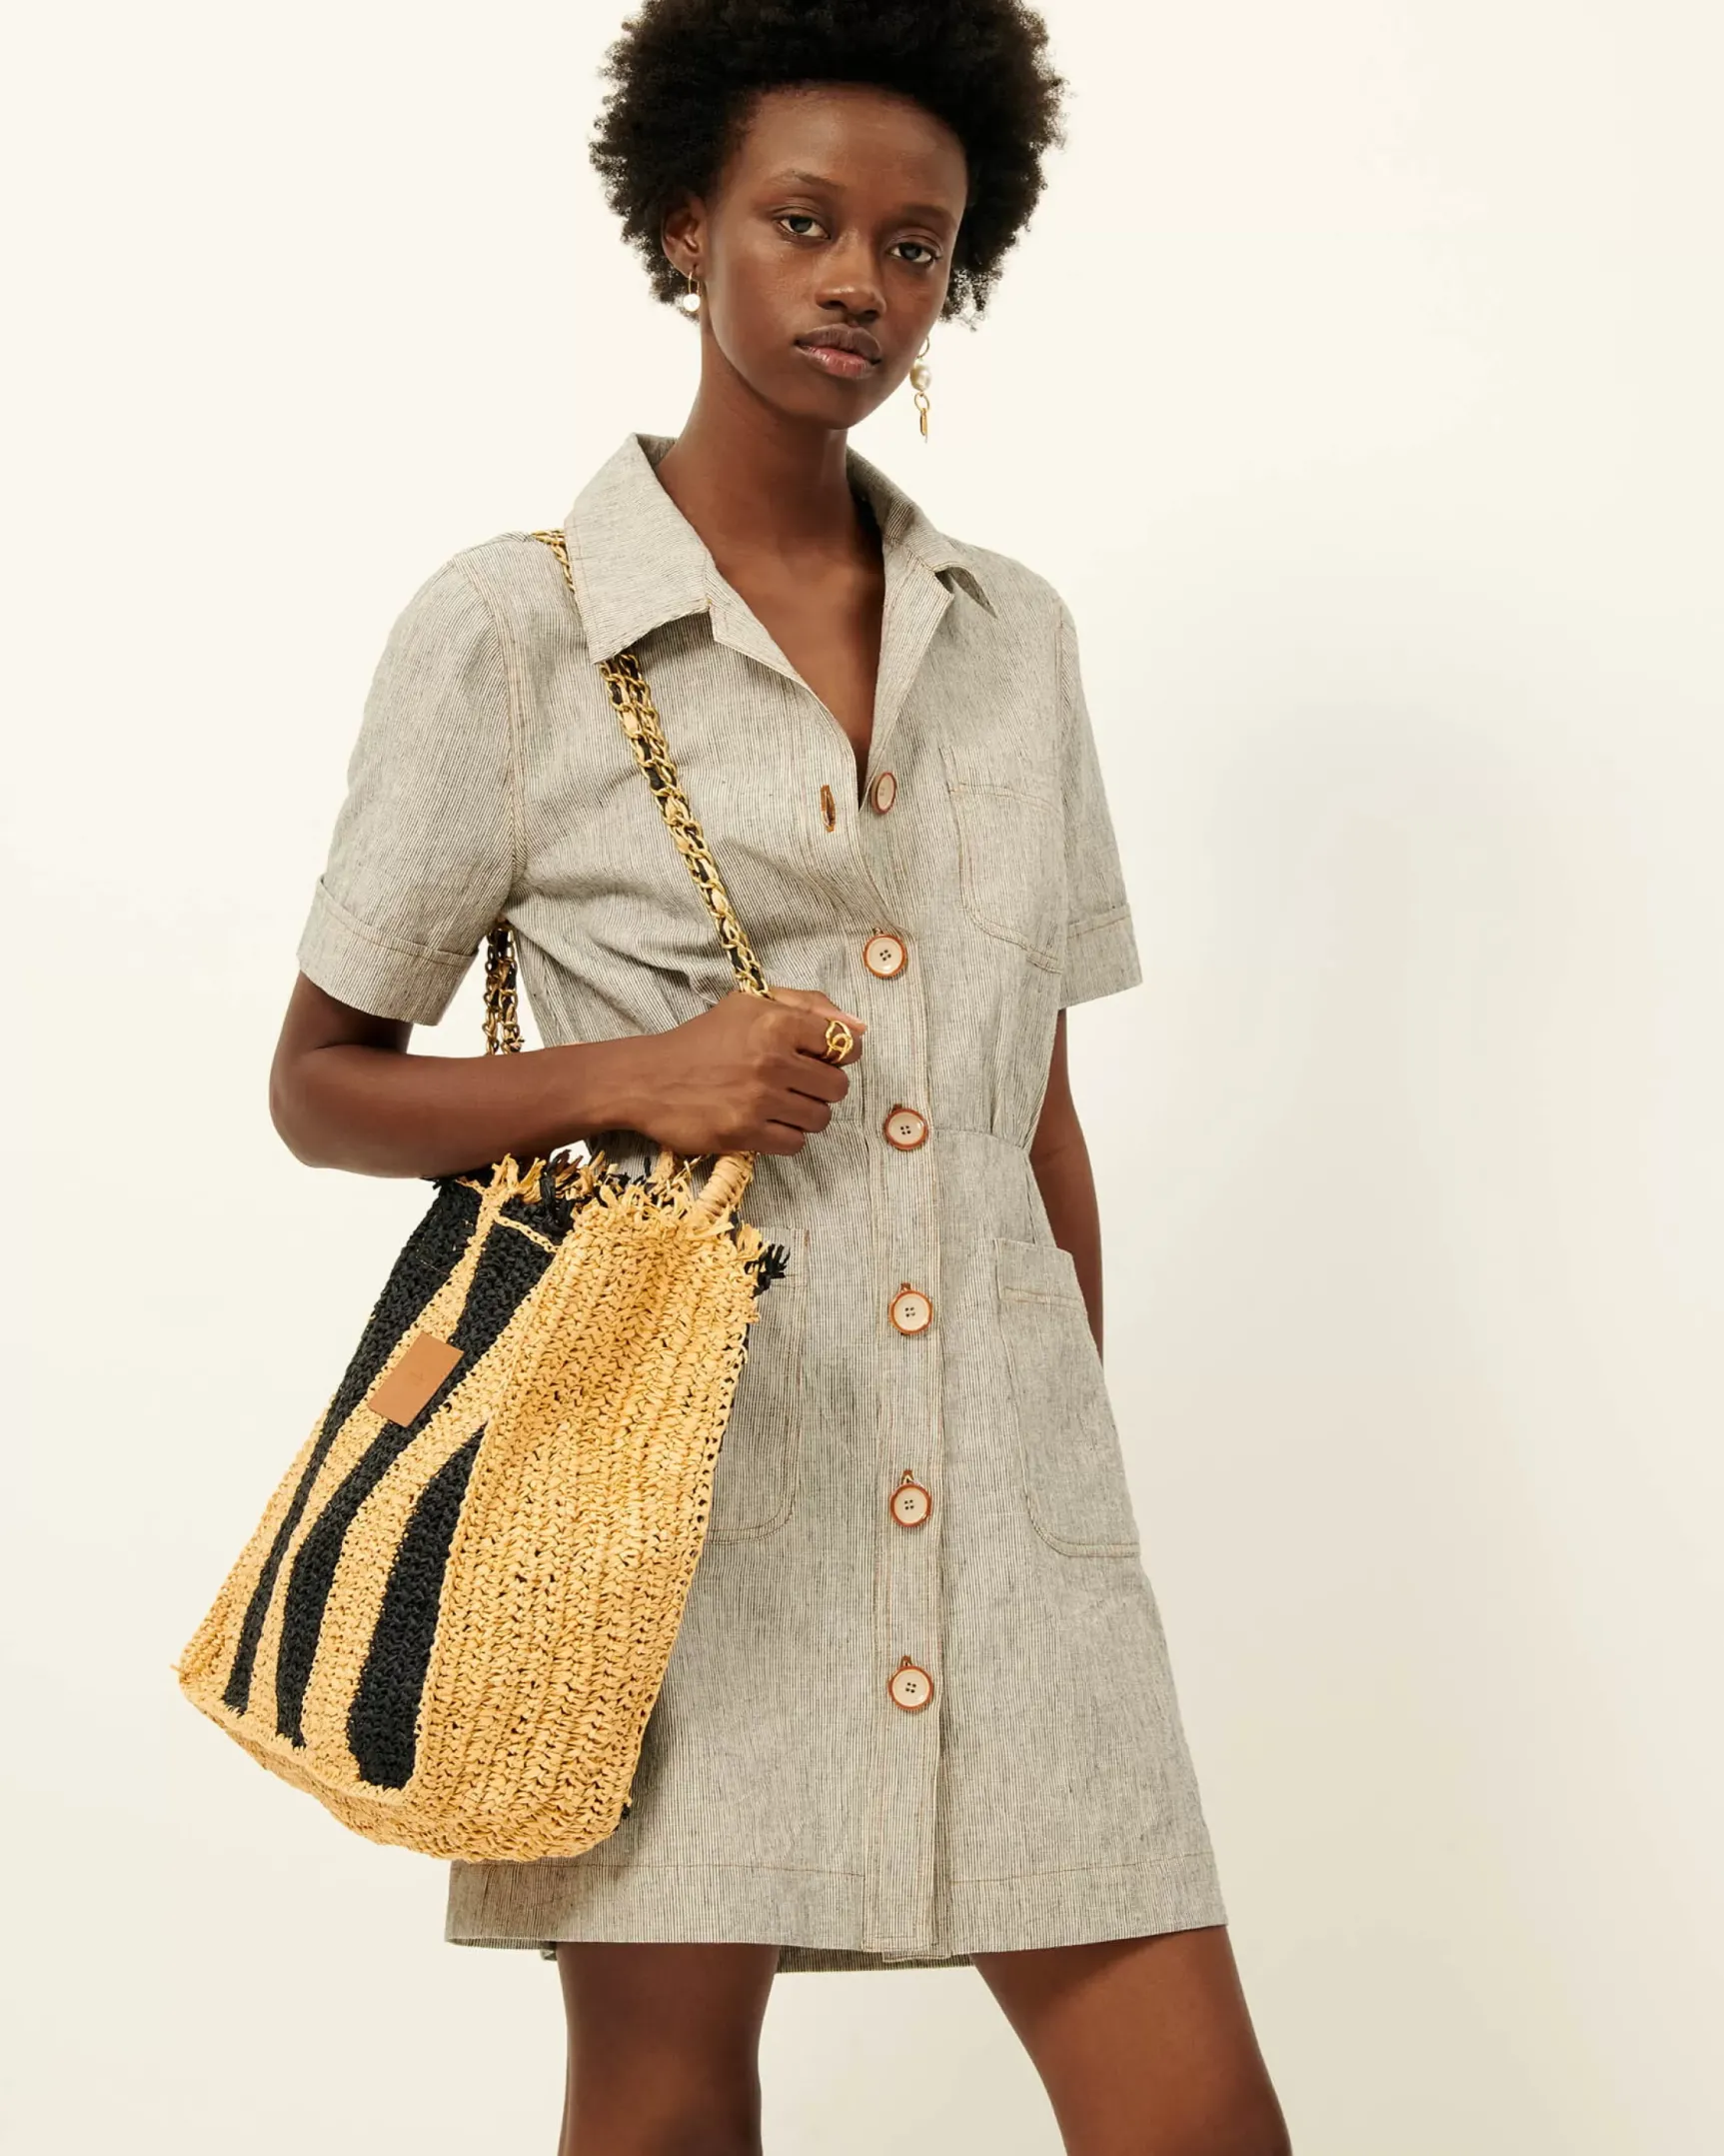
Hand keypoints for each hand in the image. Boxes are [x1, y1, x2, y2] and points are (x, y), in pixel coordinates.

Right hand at [627, 983, 866, 1156]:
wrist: (648, 1079)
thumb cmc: (703, 1039)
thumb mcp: (750, 1004)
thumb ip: (809, 1005)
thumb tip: (860, 1026)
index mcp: (777, 1022)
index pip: (844, 1045)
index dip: (839, 1054)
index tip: (821, 1058)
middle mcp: (772, 1060)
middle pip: (837, 1087)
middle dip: (822, 1087)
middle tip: (796, 1083)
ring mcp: (758, 1100)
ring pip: (820, 1118)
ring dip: (804, 1114)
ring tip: (779, 1104)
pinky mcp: (744, 1133)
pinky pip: (795, 1144)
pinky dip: (786, 1137)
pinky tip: (766, 1123)